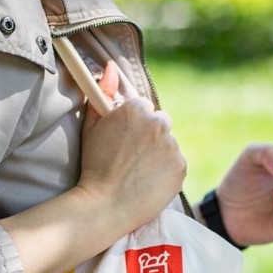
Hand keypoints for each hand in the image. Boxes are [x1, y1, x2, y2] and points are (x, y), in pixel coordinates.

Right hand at [76, 61, 186, 236]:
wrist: (104, 205)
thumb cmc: (94, 166)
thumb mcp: (91, 127)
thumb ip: (102, 93)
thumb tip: (110, 67)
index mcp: (137, 109)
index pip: (145, 109)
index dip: (134, 127)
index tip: (124, 143)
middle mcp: (158, 123)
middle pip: (161, 124)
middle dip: (150, 137)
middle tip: (133, 159)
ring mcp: (172, 146)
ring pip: (169, 145)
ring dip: (159, 155)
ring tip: (139, 174)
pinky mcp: (181, 167)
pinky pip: (176, 165)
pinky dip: (166, 173)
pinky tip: (148, 183)